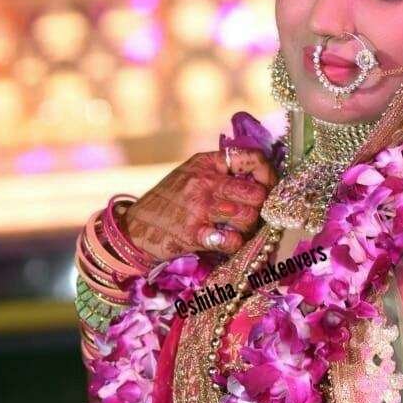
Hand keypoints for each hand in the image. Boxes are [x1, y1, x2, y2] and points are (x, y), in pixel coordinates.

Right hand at [119, 146, 277, 262]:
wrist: (134, 228)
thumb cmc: (168, 201)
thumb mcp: (190, 174)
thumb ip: (220, 172)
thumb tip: (260, 177)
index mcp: (206, 163)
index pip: (252, 159)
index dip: (268, 175)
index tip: (268, 187)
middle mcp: (204, 182)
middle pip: (256, 193)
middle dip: (260, 208)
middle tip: (254, 215)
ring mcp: (199, 208)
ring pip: (248, 217)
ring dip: (248, 228)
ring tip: (238, 229)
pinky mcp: (193, 233)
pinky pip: (231, 239)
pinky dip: (234, 243)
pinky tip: (227, 241)